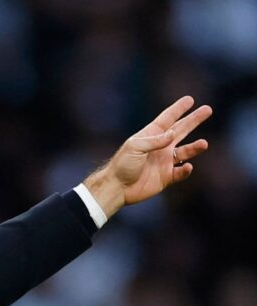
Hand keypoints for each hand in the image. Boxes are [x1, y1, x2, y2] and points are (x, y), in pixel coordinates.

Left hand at [86, 96, 212, 216]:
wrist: (117, 188)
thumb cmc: (122, 165)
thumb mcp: (135, 147)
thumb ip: (155, 140)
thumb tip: (173, 134)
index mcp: (150, 136)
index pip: (167, 119)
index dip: (178, 109)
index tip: (189, 99)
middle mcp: (160, 147)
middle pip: (181, 130)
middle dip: (193, 120)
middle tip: (208, 109)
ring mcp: (164, 161)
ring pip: (185, 151)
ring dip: (195, 148)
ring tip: (204, 144)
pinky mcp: (166, 177)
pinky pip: (181, 172)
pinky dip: (186, 170)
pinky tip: (188, 166)